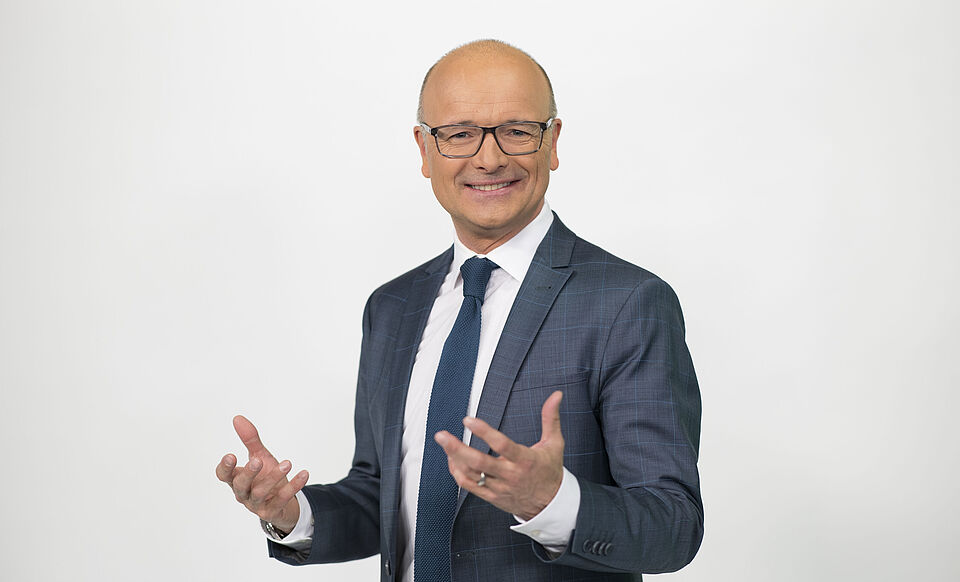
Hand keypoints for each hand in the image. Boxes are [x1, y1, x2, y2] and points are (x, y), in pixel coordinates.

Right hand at [215, 415, 308, 531]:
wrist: (282, 501)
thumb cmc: (265, 476)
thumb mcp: (259, 456)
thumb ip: (250, 440)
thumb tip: (238, 418)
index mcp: (237, 479)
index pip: (224, 475)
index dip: (224, 467)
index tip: (230, 455)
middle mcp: (244, 493)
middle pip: (240, 485)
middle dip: (249, 473)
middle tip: (257, 460)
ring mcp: (257, 504)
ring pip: (261, 493)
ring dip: (274, 477)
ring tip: (287, 463)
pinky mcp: (272, 511)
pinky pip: (283, 499)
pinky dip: (294, 486)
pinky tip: (303, 473)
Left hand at [435, 391, 563, 520]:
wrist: (550, 505)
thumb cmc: (550, 470)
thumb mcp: (554, 444)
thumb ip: (551, 418)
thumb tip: (556, 395)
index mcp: (525, 460)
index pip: (502, 445)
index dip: (484, 432)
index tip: (468, 420)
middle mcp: (510, 475)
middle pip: (480, 462)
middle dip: (457, 448)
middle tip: (441, 435)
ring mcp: (499, 487)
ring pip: (472, 474)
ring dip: (455, 459)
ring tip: (444, 442)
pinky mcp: (492, 497)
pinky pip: (470, 486)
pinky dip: (458, 473)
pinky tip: (453, 460)